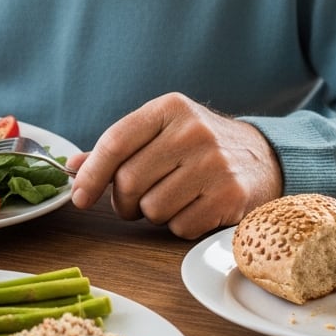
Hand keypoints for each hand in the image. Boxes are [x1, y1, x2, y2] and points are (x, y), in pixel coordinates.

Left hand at [68, 92, 283, 238]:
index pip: (116, 142)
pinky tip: (194, 208)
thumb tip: (72, 167)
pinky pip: (179, 227)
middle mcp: (194, 132)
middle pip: (129, 181)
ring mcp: (215, 164)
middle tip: (134, 201)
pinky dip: (179, 225)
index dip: (91, 174)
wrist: (263, 157)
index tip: (78, 196)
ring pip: (152, 209)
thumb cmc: (198, 146)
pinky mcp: (231, 196)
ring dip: (152, 214)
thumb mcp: (160, 132)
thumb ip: (118, 148)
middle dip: (123, 201)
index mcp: (170, 109)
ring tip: (170, 199)